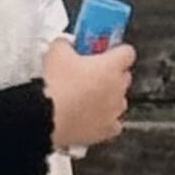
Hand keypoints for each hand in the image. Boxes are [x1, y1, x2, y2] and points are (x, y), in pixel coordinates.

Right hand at [43, 35, 134, 152]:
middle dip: (110, 74)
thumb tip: (66, 44)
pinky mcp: (106, 130)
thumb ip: (66, 44)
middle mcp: (118, 88)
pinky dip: (104, 120)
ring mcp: (114, 110)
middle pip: (124, 77)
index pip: (127, 52)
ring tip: (86, 97)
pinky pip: (113, 124)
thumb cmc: (56, 85)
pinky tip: (90, 117)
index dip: (115, 51)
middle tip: (90, 73)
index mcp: (111, 66)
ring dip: (107, 97)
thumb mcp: (56, 52)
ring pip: (119, 100)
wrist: (47, 117)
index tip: (104, 52)